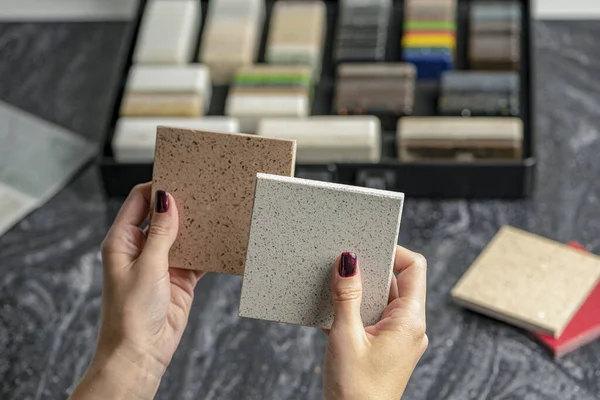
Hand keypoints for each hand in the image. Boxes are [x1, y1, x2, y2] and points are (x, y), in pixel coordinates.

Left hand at [71, 183, 203, 399]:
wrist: (141, 354)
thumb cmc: (131, 314)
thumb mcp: (147, 267)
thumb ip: (160, 233)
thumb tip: (166, 199)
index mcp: (121, 241)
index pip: (138, 201)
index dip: (156, 187)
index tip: (179, 175)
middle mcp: (140, 249)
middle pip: (161, 215)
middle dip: (179, 203)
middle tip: (202, 188)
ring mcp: (161, 263)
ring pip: (181, 234)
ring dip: (195, 225)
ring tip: (215, 209)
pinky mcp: (179, 278)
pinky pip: (196, 257)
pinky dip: (206, 249)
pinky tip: (219, 240)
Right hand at [323, 247, 427, 399]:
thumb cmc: (355, 390)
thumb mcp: (345, 336)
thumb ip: (346, 296)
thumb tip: (348, 261)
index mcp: (409, 320)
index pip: (414, 267)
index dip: (393, 251)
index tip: (366, 246)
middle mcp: (410, 327)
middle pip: (396, 282)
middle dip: (369, 271)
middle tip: (343, 265)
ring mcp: (399, 338)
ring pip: (382, 300)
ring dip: (358, 293)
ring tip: (334, 290)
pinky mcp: (386, 348)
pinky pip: (374, 318)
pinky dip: (356, 311)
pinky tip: (334, 315)